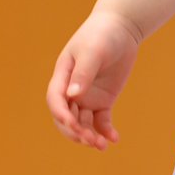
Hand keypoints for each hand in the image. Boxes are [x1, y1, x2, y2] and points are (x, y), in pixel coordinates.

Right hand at [48, 9, 141, 148]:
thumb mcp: (92, 52)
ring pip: (83, 122)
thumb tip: (72, 96)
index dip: (60, 113)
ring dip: (89, 135)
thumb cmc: (101, 35)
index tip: (72, 124)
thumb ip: (83, 73)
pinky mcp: (103, 100)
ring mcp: (87, 96)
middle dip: (75, 131)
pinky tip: (113, 138)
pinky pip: (101, 120)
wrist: (120, 29)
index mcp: (62, 76)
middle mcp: (71, 89)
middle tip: (89, 140)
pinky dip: (105, 131)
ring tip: (101, 145)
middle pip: (66, 117)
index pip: (55, 99)